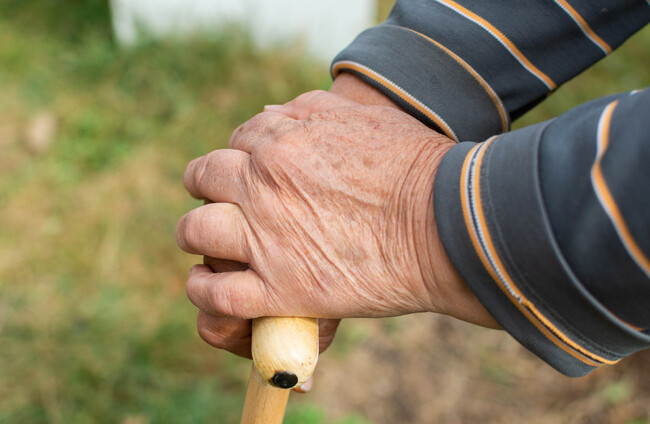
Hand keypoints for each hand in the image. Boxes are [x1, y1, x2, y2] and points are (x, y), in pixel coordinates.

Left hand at [176, 89, 496, 357]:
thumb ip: (307, 110)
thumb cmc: (416, 168)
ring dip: (196, 237)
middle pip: (203, 179)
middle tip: (226, 206)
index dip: (241, 161)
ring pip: (195, 232)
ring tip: (209, 248)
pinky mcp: (280, 289)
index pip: (236, 144)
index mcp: (281, 141)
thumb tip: (266, 114)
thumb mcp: (362, 118)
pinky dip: (204, 292)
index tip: (252, 177)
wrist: (447, 223)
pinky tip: (209, 287)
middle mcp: (262, 185)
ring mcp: (266, 238)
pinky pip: (215, 294)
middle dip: (209, 189)